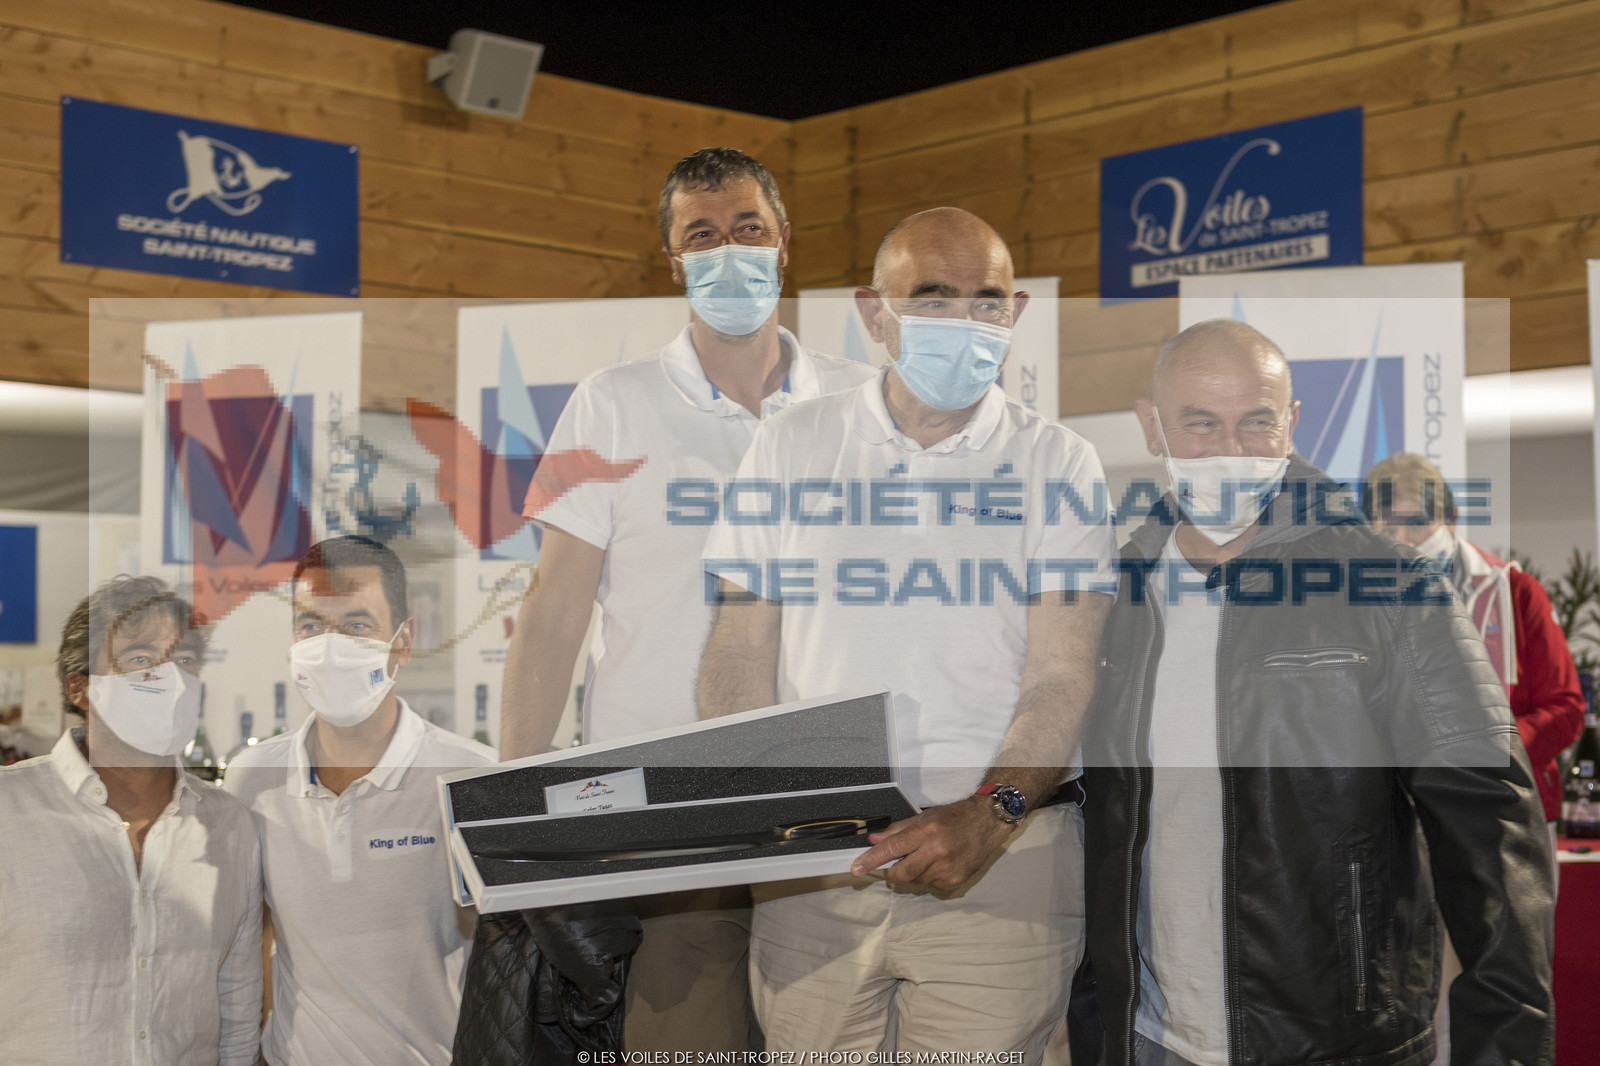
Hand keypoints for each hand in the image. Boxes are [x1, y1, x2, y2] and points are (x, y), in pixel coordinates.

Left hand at [850, 796, 1016, 890]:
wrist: (988, 823)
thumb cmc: (955, 817)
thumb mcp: (925, 817)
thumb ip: (897, 831)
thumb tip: (873, 840)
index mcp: (926, 832)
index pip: (892, 849)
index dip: (872, 860)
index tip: (856, 869)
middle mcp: (937, 851)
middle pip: (901, 873)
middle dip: (893, 871)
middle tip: (898, 862)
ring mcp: (947, 869)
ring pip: (916, 881)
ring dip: (915, 872)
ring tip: (930, 856)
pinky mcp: (956, 881)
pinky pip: (931, 885)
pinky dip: (930, 877)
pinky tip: (942, 863)